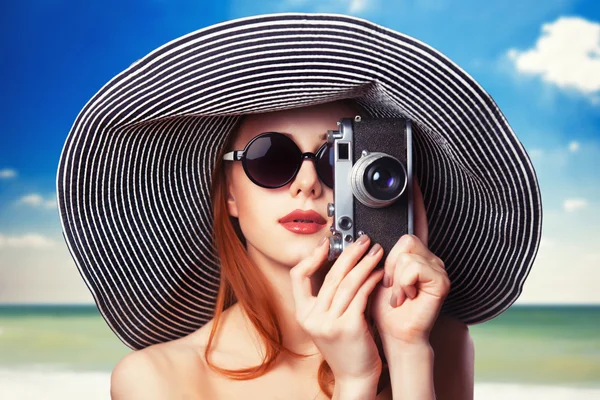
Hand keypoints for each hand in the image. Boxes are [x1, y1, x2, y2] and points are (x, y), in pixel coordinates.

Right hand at [290, 234, 384, 382]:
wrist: (356, 377)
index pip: (298, 276)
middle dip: (348, 253)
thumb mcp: (326, 322)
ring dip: (364, 263)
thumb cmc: (345, 347)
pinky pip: (361, 295)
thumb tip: (338, 264)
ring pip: (347, 282)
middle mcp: (313, 318)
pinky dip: (372, 280)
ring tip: (376, 252)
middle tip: (362, 240)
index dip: (311, 256)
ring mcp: (329, 323)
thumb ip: (326, 298)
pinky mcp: (349, 327)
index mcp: (303, 314)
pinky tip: (380, 273)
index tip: (327, 243)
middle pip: (330, 275)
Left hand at [370, 234, 450, 345]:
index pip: (404, 237)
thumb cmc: (386, 309)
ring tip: (399, 295)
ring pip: (407, 256)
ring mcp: (438, 270)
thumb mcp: (376, 276)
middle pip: (406, 241)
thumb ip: (379, 257)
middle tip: (391, 286)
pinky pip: (415, 268)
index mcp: (417, 257)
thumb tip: (370, 240)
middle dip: (391, 265)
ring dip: (397, 279)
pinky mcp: (441, 281)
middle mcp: (430, 260)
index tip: (385, 278)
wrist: (395, 333)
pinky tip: (407, 297)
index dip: (389, 255)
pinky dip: (404, 284)